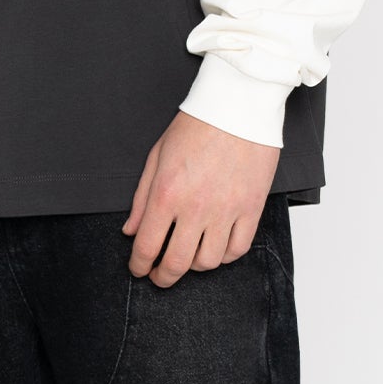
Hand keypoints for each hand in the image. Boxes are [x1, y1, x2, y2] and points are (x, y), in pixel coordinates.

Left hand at [123, 112, 280, 287]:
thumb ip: (141, 198)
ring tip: (188, 256)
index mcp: (166, 194)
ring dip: (193, 266)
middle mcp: (196, 208)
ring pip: (208, 262)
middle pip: (176, 263)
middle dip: (163, 277)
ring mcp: (226, 210)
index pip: (146, 246)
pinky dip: (225, 256)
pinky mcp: (252, 208)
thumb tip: (130, 230)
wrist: (238, 106)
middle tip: (159, 276)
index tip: (138, 269)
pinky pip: (238, 248)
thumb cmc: (196, 126)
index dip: (139, 265)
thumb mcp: (156, 157)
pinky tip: (215, 248)